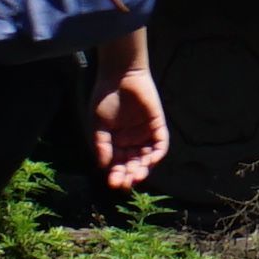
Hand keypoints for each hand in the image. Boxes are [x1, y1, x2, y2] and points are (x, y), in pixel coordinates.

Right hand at [90, 59, 170, 188]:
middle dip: (129, 174)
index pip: (117, 163)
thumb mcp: (98, 123)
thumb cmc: (105, 97)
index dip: (116, 174)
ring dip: (143, 168)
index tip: (112, 183)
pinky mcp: (157, 126)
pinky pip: (160, 145)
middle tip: (125, 182)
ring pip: (146, 158)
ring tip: (137, 176)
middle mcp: (131, 141)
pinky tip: (149, 162)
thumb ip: (101, 144)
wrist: (120, 76)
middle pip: (132, 163)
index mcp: (115, 142)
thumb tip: (102, 166)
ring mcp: (145, 135)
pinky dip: (156, 154)